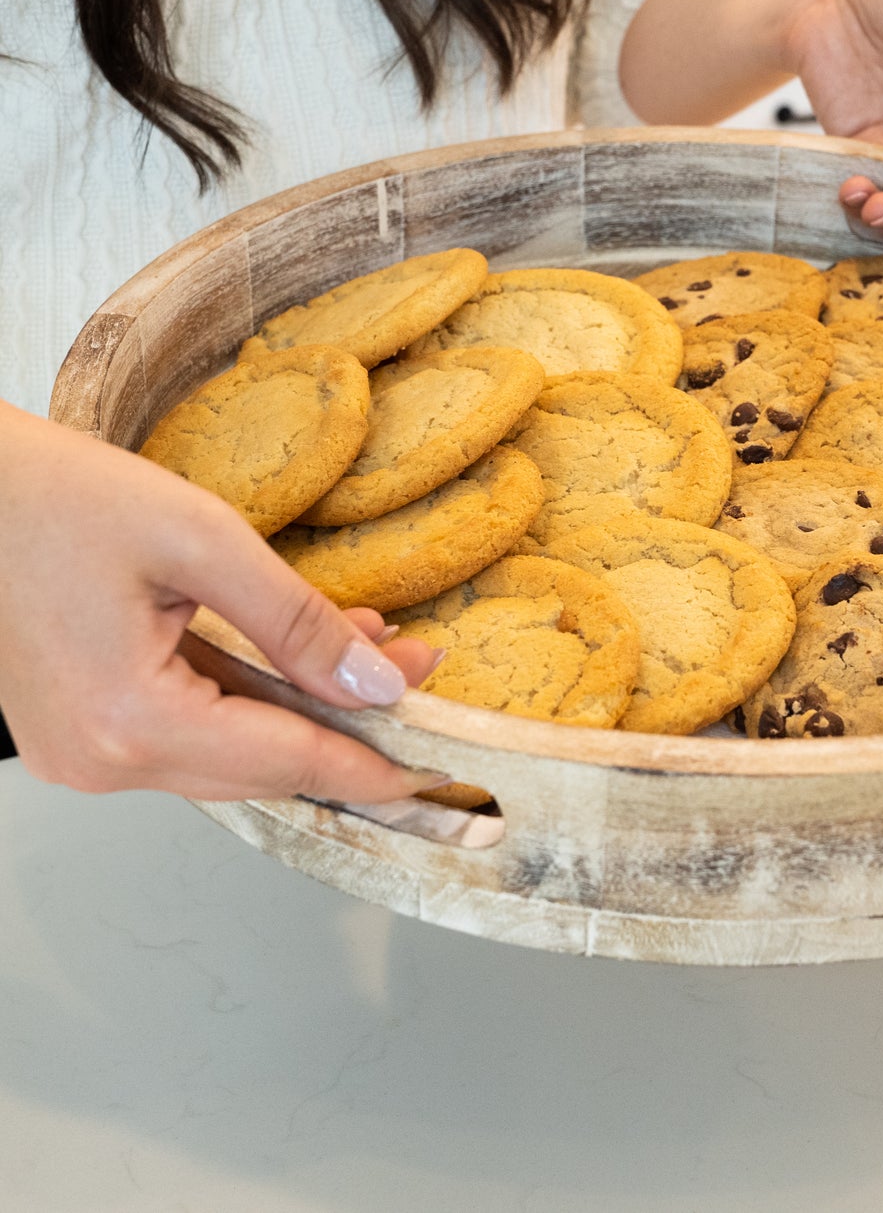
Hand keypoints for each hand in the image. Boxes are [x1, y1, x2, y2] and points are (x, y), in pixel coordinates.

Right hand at [0, 404, 445, 801]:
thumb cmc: (56, 498)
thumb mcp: (200, 540)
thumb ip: (298, 621)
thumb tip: (379, 682)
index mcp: (129, 721)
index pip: (291, 762)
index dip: (377, 764)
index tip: (443, 768)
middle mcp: (102, 761)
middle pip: (267, 767)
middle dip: (352, 721)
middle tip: (418, 664)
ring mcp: (85, 756)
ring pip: (234, 754)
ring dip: (306, 708)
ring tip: (370, 647)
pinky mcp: (82, 734)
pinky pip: (192, 733)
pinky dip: (253, 700)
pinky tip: (296, 655)